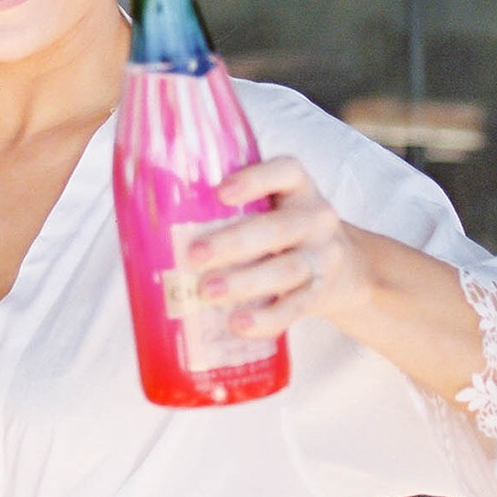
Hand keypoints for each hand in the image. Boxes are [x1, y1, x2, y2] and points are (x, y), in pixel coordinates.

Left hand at [186, 154, 369, 343]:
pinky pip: (294, 308)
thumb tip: (152, 223)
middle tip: (194, 255)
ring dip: (245, 282)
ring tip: (207, 292)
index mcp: (299, 188)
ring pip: (288, 269)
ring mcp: (322, 257)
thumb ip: (231, 208)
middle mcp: (316, 219)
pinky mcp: (320, 294)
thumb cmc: (284, 233)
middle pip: (279, 227)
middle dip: (234, 242)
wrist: (344, 270)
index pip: (286, 171)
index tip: (220, 192)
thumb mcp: (272, 208)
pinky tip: (237, 324)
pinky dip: (265, 319)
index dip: (254, 179)